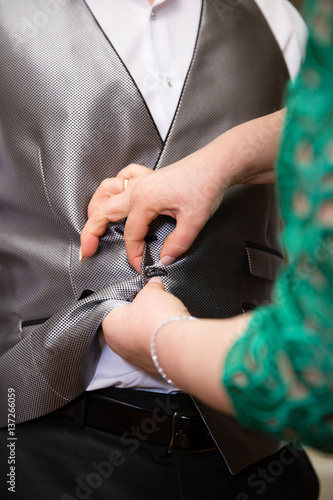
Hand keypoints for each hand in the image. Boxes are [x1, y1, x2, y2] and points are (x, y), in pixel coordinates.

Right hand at [80, 147, 229, 271]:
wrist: (216, 165)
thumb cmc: (205, 186)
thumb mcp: (194, 221)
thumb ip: (177, 244)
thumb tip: (165, 259)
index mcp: (144, 201)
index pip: (131, 235)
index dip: (133, 254)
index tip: (140, 265)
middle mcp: (137, 189)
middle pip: (103, 211)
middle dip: (91, 232)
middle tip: (87, 249)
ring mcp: (141, 180)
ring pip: (106, 191)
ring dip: (96, 207)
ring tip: (93, 224)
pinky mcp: (148, 176)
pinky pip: (122, 178)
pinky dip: (114, 187)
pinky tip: (116, 195)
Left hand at [102, 277, 189, 373]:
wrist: (177, 344)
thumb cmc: (156, 320)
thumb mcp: (152, 292)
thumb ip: (151, 287)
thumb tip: (154, 284)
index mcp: (110, 325)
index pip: (113, 308)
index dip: (127, 299)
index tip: (138, 295)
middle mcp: (118, 345)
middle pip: (127, 324)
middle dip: (140, 315)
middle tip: (152, 306)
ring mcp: (134, 358)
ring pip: (140, 338)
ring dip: (150, 329)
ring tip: (162, 319)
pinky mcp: (150, 365)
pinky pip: (152, 349)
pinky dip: (159, 341)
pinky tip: (167, 332)